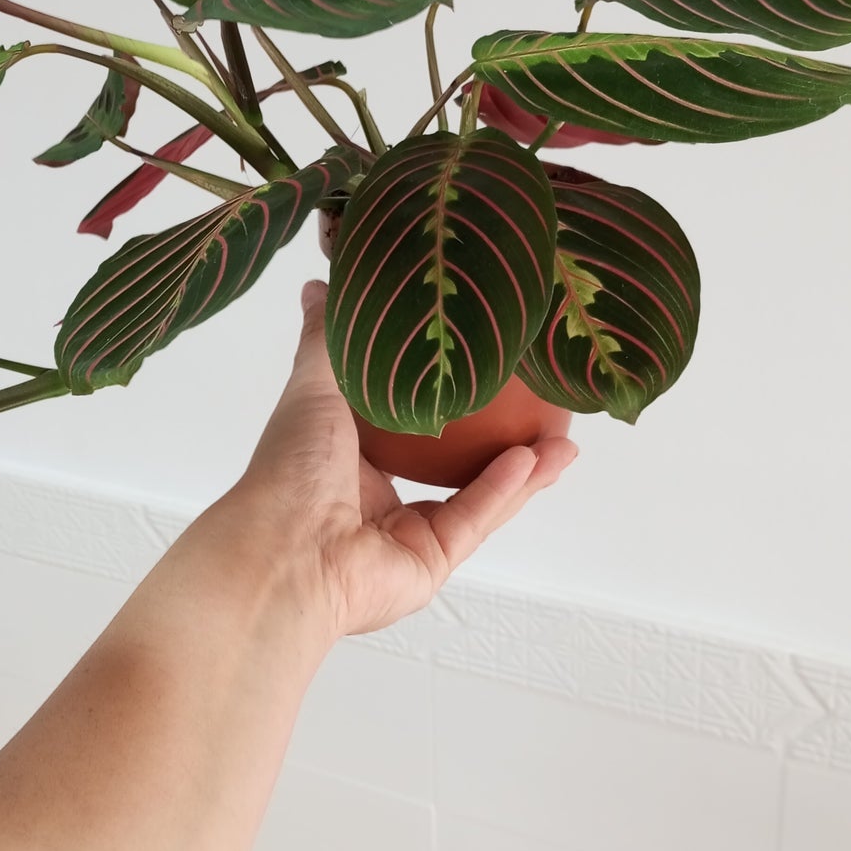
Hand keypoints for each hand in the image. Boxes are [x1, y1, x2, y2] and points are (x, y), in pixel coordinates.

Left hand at [221, 280, 577, 642]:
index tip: (488, 369)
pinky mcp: (430, 564)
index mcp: (348, 460)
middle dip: (501, 443)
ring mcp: (406, 537)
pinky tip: (534, 460)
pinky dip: (504, 491)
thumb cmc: (289, 469)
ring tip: (565, 442)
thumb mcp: (312, 388)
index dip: (446, 401)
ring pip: (476, 498)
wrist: (285, 552)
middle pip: (452, 467)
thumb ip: (326, 340)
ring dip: (522, 471)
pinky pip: (473, 521)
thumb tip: (320, 286)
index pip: (406, 426)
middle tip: (543, 409)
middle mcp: (378, 501)